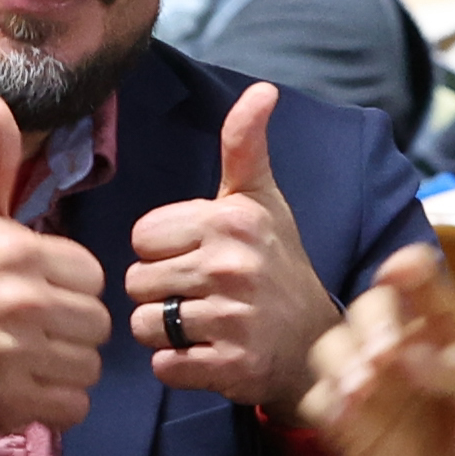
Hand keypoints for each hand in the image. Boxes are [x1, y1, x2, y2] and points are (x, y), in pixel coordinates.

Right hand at [0, 101, 104, 455]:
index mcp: (17, 251)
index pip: (91, 275)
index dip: (69, 287)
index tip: (35, 292)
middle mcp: (21, 300)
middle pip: (96, 323)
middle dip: (70, 329)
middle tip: (31, 330)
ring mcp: (18, 353)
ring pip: (90, 365)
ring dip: (66, 367)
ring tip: (29, 358)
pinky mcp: (15, 400)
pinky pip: (76, 405)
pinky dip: (57, 403)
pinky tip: (27, 386)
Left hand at [119, 82, 340, 405]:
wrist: (318, 344)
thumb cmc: (279, 266)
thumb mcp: (264, 202)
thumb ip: (245, 147)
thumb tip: (262, 89)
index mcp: (231, 220)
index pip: (142, 236)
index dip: (162, 250)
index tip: (198, 257)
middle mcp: (231, 266)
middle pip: (136, 281)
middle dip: (161, 292)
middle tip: (202, 296)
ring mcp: (232, 319)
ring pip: (144, 325)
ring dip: (166, 332)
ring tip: (203, 324)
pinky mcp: (229, 366)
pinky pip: (164, 367)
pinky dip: (179, 366)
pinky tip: (209, 353)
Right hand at [301, 250, 454, 455]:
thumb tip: (406, 355)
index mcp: (445, 337)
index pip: (422, 290)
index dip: (407, 271)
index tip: (398, 271)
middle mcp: (402, 353)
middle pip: (367, 310)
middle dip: (369, 322)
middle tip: (382, 354)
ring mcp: (370, 389)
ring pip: (332, 348)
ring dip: (339, 359)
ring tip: (361, 390)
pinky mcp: (345, 428)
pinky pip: (317, 401)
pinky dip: (324, 401)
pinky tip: (344, 417)